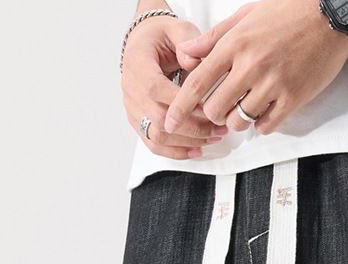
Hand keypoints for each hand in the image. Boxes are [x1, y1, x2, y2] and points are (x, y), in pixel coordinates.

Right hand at [122, 15, 228, 158]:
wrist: (145, 43)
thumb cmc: (160, 36)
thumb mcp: (177, 28)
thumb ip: (187, 41)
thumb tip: (195, 64)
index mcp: (137, 63)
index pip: (155, 90)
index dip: (181, 104)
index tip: (207, 108)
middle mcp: (130, 87)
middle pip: (158, 119)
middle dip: (192, 128)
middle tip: (217, 128)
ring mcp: (133, 107)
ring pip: (156, 136)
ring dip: (187, 142)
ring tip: (212, 138)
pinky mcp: (138, 120)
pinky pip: (153, 143)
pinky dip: (175, 151)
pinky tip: (195, 150)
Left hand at [167, 0, 347, 137]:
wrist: (328, 16)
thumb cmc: (287, 12)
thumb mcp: (245, 15)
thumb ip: (214, 38)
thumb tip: (187, 53)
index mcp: (235, 44)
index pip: (197, 83)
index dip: (179, 106)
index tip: (169, 120)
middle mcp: (250, 66)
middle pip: (215, 109)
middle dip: (213, 114)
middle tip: (221, 108)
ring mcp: (273, 84)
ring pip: (239, 121)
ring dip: (237, 120)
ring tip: (245, 108)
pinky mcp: (293, 98)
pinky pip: (266, 125)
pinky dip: (261, 124)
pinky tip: (264, 111)